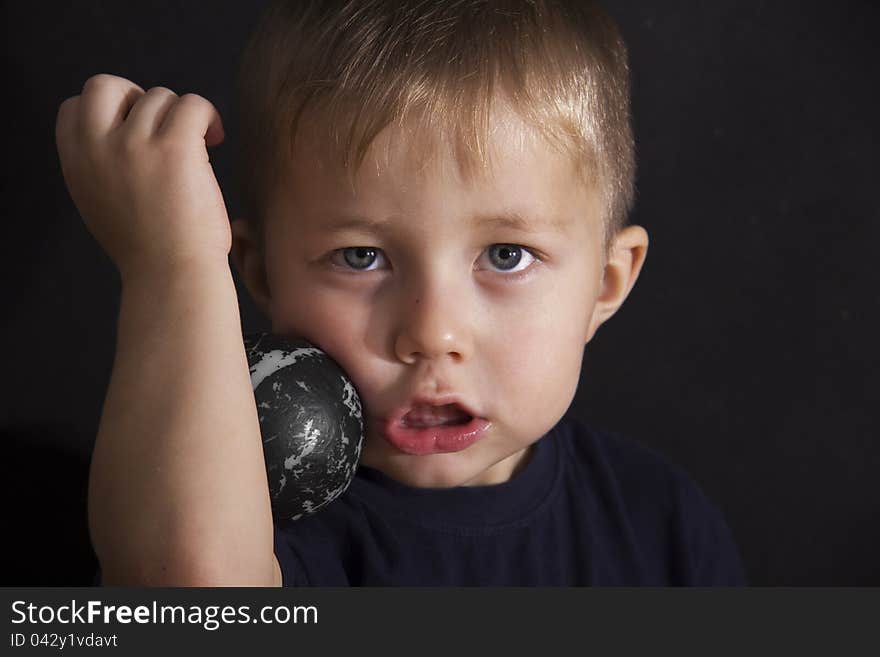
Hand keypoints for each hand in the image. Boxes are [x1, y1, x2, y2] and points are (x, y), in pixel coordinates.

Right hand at [55, 74, 230, 280]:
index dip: (111, 110)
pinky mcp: (174, 147)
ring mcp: (134, 144)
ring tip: (199, 150)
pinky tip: (216, 138)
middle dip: (138, 98)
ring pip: (160, 97)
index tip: (138, 131)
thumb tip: (121, 132)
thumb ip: (100, 166)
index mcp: (76, 163)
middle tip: (165, 128)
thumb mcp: (101, 204)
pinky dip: (207, 115)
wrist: (172, 278)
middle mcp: (98, 148)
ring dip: (183, 118)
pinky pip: (193, 105)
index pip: (76, 106)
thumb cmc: (149, 251)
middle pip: (107, 84)